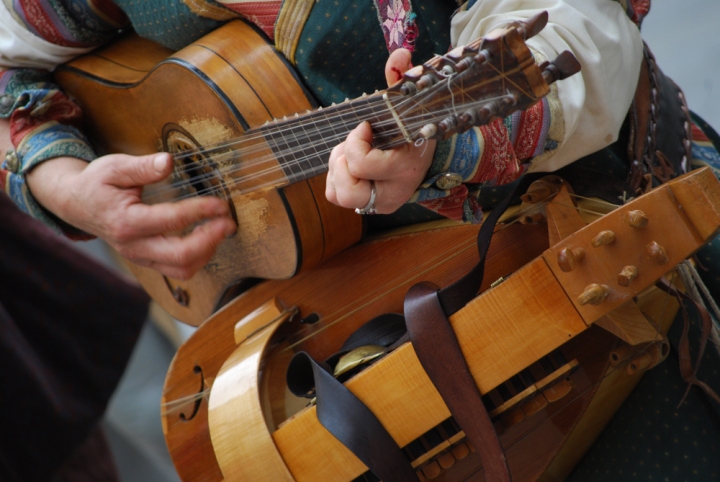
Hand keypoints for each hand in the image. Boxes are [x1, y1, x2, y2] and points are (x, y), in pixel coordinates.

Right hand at [27, 153, 236, 279]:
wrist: (76, 204)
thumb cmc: (97, 183)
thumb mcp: (114, 167)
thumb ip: (143, 167)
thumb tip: (168, 161)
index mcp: (126, 222)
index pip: (171, 221)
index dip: (200, 212)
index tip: (220, 203)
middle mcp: (134, 246)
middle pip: (180, 256)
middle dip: (210, 240)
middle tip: (228, 223)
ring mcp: (141, 257)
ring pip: (182, 269)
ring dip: (208, 252)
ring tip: (221, 229)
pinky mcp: (148, 261)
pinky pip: (178, 270)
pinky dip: (199, 258)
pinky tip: (208, 238)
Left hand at [325, 48, 435, 213]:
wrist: (426, 159)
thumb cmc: (413, 130)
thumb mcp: (408, 107)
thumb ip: (401, 78)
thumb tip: (400, 54)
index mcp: (404, 168)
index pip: (362, 163)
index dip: (354, 142)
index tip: (364, 126)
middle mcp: (392, 191)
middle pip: (348, 190)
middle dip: (341, 162)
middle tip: (351, 146)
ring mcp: (380, 203)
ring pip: (340, 195)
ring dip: (337, 170)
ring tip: (350, 154)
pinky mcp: (368, 206)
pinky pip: (336, 197)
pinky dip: (336, 179)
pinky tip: (350, 166)